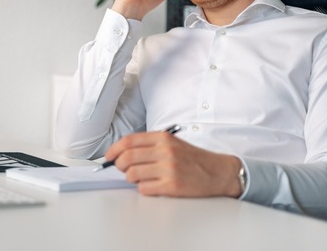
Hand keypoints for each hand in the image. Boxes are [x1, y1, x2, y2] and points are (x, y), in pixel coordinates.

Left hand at [104, 131, 242, 197]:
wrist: (217, 172)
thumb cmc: (192, 159)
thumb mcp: (172, 143)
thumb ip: (149, 146)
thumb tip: (121, 154)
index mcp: (163, 138)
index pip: (128, 141)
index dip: (114, 150)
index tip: (109, 157)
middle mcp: (165, 151)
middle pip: (126, 158)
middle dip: (119, 166)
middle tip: (123, 170)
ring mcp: (168, 168)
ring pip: (132, 174)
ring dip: (131, 179)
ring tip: (140, 178)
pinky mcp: (172, 185)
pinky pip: (144, 188)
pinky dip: (143, 189)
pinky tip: (152, 186)